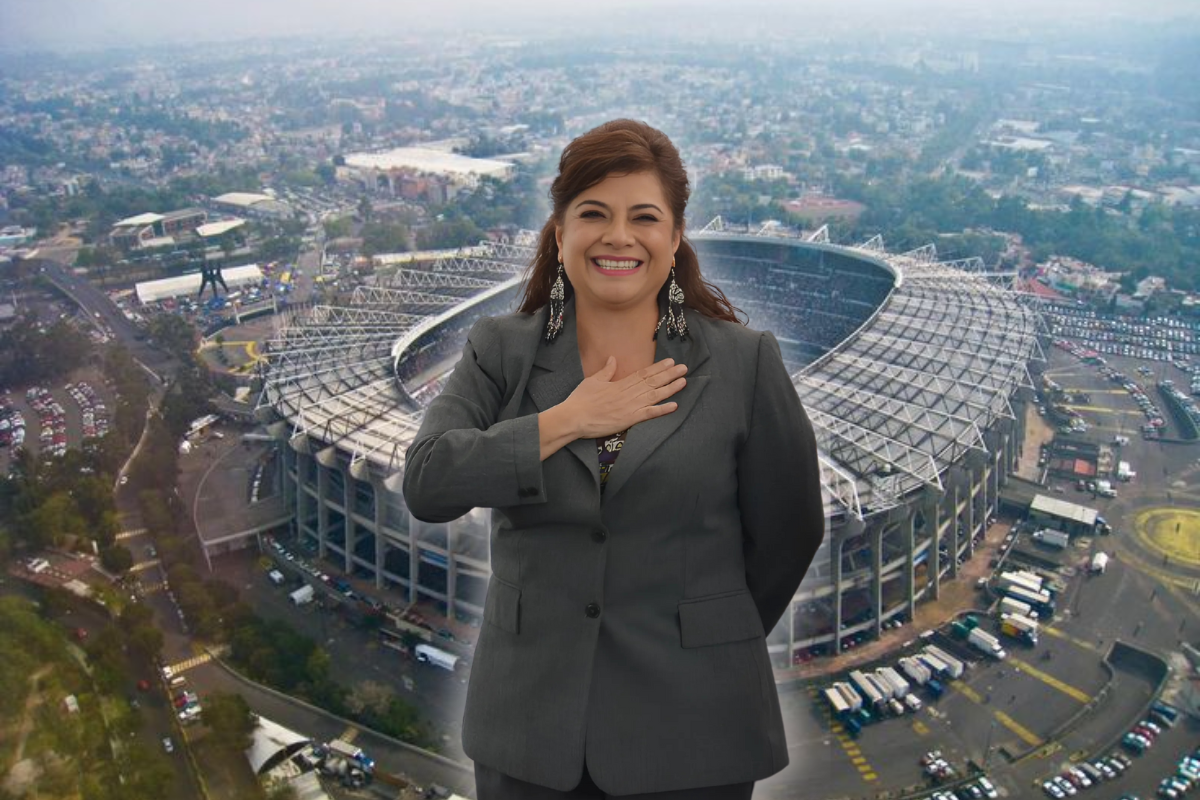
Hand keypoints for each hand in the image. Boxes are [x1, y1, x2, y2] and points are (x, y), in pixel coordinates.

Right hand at [562, 356, 687, 439]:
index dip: (658, 368)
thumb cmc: (581, 400)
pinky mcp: (629, 419)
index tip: (670, 362)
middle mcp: (628, 393)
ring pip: (654, 395)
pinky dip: (662, 410)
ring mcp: (630, 406)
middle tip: (684, 368)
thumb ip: (606, 371)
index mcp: (620, 384)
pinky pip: (649, 414)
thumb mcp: (593, 381)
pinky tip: (674, 405)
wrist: (574, 417)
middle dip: (669, 375)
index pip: (643, 373)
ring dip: (670, 388)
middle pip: (652, 382)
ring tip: (683, 382)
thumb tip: (613, 359)